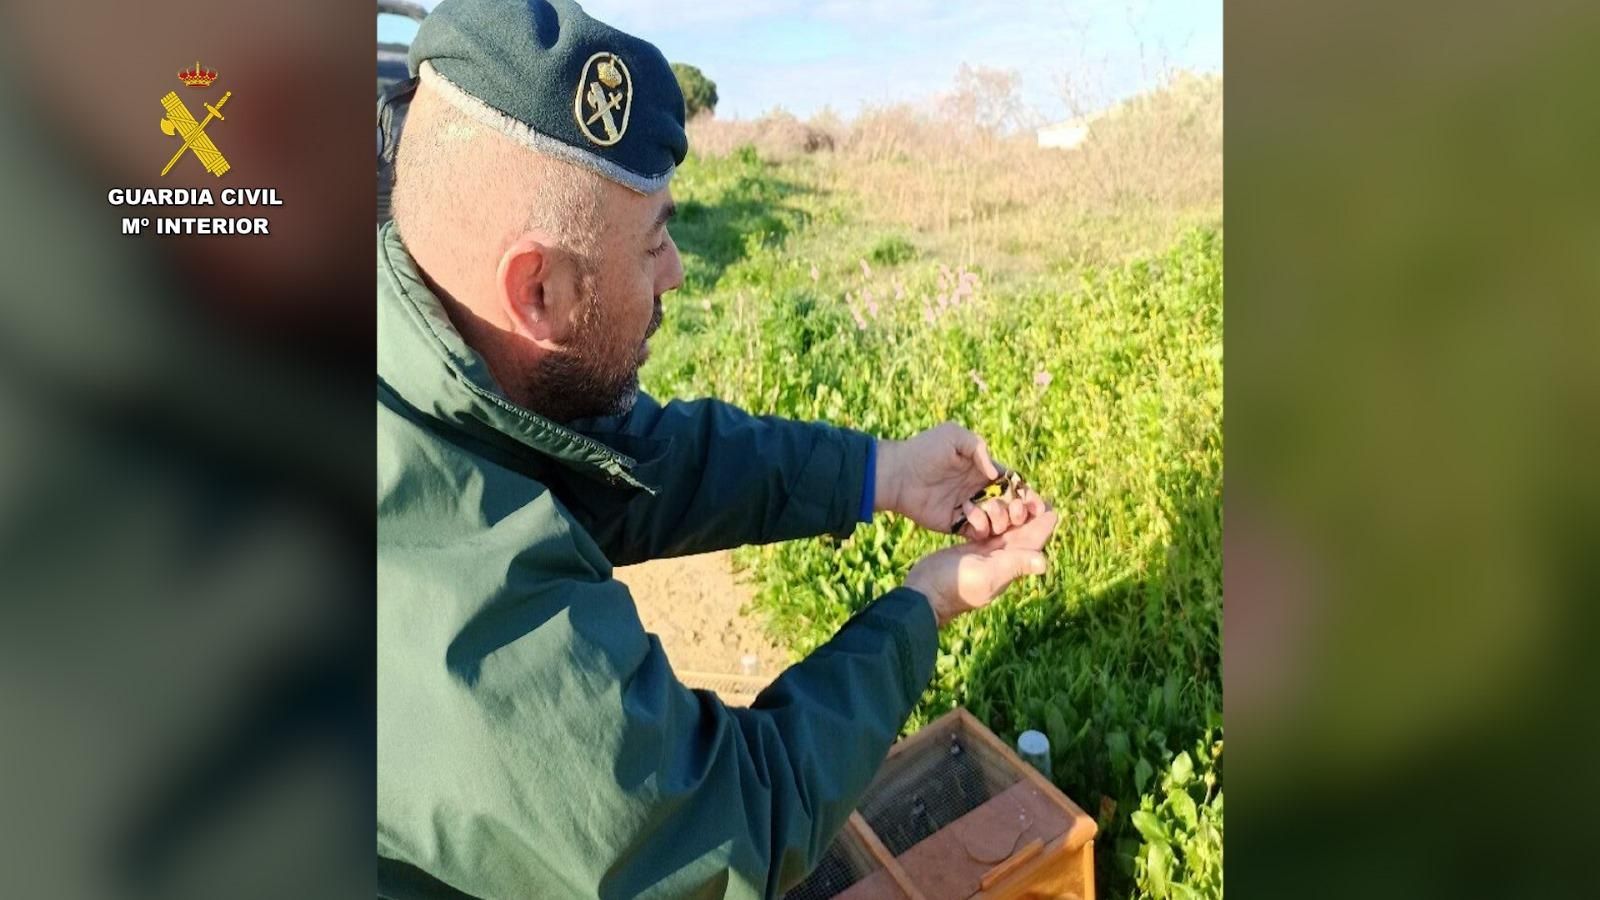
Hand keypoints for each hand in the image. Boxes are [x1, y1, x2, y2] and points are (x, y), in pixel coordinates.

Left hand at [877, 424, 1031, 539]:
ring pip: (997, 521)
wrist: (897, 474)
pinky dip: (981, 527)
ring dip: (1001, 520)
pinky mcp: (956, 524)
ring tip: (992, 511)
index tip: (1036, 501)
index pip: (1012, 483)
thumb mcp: (953, 436)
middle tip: (1017, 511)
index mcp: (983, 469)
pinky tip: (970, 515)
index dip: (1026, 492)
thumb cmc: (924, 450)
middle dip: (1019, 511)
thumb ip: (978, 448)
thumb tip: (996, 473)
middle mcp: (979, 490)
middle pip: (1010, 505)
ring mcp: (969, 508)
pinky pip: (977, 532)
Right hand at [904, 504, 1058, 626]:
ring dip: (1008, 512)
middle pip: (1022, 531)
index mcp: (1013, 562)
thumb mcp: (987, 573)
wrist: (926, 593)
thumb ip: (1015, 564)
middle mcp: (1005, 557)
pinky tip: (991, 503)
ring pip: (1006, 528)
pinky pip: (988, 529)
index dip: (1043, 521)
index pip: (1035, 540)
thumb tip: (1045, 563)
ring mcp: (988, 553)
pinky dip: (991, 517)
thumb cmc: (957, 586)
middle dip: (1026, 512)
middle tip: (1026, 492)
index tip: (1048, 503)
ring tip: (1012, 493)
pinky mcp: (973, 548)